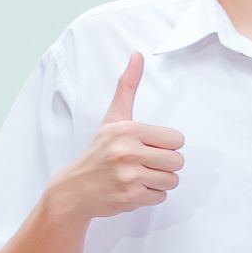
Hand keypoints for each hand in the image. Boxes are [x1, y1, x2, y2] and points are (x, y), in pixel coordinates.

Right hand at [47, 54, 184, 222]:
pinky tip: (131, 188)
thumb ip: (127, 86)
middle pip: (178, 161)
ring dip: (158, 180)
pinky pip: (160, 196)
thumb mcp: (113, 118)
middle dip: (163, 164)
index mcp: (127, 130)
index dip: (165, 144)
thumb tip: (137, 55)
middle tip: (142, 163)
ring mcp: (128, 177)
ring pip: (172, 180)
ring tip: (137, 175)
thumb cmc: (99, 151)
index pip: (177, 139)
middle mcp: (127, 152)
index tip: (146, 146)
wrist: (73, 189)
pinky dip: (149, 195)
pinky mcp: (129, 197)